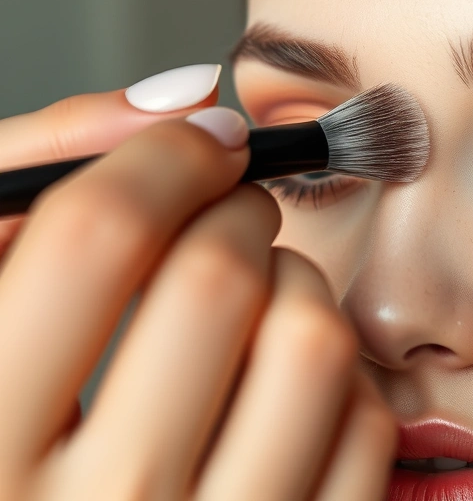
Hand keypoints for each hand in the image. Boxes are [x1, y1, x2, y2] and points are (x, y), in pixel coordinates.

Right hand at [0, 76, 395, 499]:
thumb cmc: (18, 441)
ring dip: (300, 283)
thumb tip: (180, 102)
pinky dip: (343, 374)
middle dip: (239, 212)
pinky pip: (367, 426)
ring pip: (312, 347)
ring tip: (263, 291)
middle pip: (216, 284)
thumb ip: (30, 185)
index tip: (200, 143)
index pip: (95, 239)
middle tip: (232, 214)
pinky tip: (286, 376)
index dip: (162, 158)